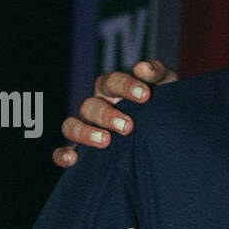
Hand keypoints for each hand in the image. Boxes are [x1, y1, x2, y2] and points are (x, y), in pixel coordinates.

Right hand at [53, 60, 177, 166]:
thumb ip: (157, 72)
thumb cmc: (160, 106)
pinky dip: (62, 154)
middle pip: (90, 105)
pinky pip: (62, 152)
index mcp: (112, 90)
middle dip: (107, 115)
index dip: (126, 86)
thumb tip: (143, 69)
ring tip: (105, 141)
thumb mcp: (165, 86)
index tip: (145, 95)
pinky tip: (73, 159)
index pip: (111, 83)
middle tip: (128, 126)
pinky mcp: (83, 152)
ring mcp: (86, 128)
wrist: (166, 134)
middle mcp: (96, 107)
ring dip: (85, 132)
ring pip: (71, 125)